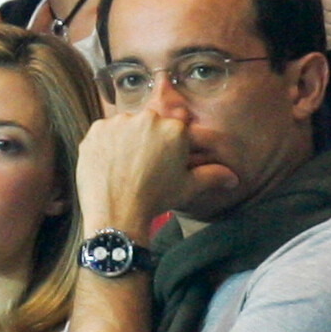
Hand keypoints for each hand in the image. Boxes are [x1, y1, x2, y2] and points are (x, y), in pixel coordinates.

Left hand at [77, 109, 237, 240]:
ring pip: (126, 125)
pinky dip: (106, 144)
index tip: (162, 158)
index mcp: (174, 128)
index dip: (169, 142)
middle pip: (150, 123)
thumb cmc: (156, 199)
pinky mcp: (96, 130)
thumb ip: (212, 176)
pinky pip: (104, 132)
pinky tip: (108, 164)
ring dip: (126, 139)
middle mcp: (147, 118)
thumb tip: (233, 177)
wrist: (117, 213)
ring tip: (124, 166)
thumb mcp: (187, 187)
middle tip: (142, 166)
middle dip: (148, 139)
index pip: (176, 125)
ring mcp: (119, 123)